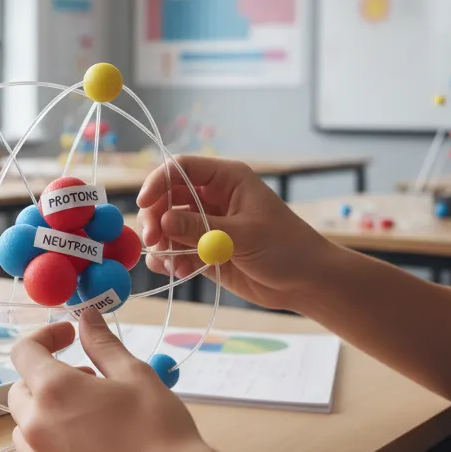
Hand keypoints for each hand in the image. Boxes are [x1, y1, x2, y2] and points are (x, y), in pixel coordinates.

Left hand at [9, 309, 211, 451]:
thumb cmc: (159, 430)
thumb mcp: (134, 374)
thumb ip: (102, 343)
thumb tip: (86, 316)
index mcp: (54, 390)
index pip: (24, 352)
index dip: (44, 337)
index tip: (68, 336)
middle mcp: (37, 427)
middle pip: (20, 392)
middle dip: (45, 379)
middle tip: (87, 381)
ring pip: (26, 430)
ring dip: (47, 416)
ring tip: (90, 419)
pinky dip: (57, 450)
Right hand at [136, 155, 335, 312]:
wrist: (306, 283)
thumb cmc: (286, 249)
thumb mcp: (243, 236)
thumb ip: (202, 229)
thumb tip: (164, 222)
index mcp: (226, 180)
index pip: (181, 168)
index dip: (158, 181)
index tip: (144, 203)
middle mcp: (212, 198)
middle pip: (167, 197)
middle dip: (156, 218)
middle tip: (154, 241)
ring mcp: (206, 224)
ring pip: (166, 225)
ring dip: (161, 243)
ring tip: (172, 264)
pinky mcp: (204, 249)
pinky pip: (174, 249)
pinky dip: (169, 259)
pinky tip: (178, 272)